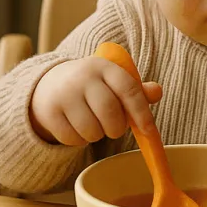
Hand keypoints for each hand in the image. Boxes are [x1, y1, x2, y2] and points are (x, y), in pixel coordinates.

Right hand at [30, 57, 162, 145]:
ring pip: (91, 130)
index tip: (148, 131)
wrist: (49, 84)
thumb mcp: (113, 81)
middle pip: (109, 113)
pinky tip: (76, 127)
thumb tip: (157, 92)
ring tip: (93, 125)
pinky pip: (72, 138)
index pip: (128, 89)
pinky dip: (79, 140)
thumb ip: (136, 89)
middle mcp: (83, 77)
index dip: (141, 112)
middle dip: (116, 128)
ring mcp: (64, 94)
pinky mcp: (49, 112)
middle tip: (114, 128)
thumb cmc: (92, 86)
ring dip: (97, 135)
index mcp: (104, 66)